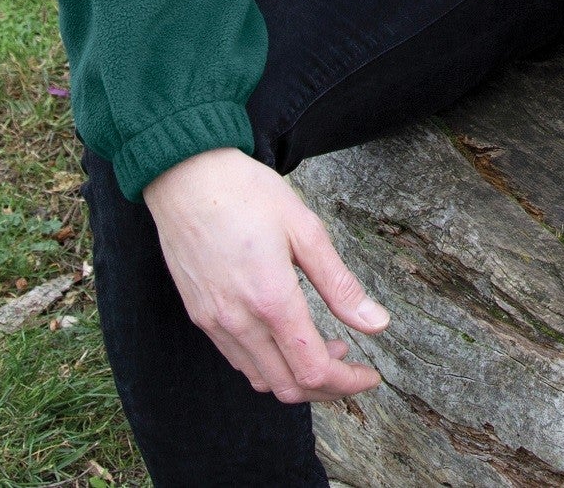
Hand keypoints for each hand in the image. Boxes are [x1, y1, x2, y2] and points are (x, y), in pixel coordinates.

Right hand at [142, 146, 388, 401]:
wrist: (185, 176)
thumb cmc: (248, 193)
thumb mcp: (305, 229)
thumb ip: (340, 285)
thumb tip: (378, 323)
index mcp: (272, 300)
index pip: (314, 370)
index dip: (347, 382)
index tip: (370, 375)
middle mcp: (240, 322)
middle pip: (289, 387)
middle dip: (327, 388)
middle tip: (352, 365)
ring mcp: (215, 323)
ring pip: (261, 379)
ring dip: (297, 377)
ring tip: (324, 346)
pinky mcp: (200, 316)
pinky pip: (238, 360)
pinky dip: (268, 364)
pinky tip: (284, 336)